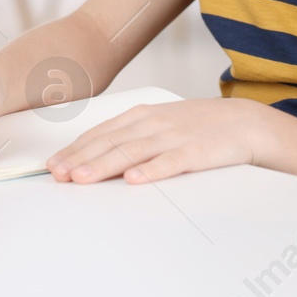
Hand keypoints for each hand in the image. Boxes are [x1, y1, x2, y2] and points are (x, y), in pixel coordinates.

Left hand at [47, 98, 277, 183]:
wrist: (244, 122)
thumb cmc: (196, 127)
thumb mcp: (158, 125)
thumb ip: (130, 138)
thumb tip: (95, 158)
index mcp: (140, 116)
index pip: (100, 134)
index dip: (74, 149)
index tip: (53, 165)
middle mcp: (152, 123)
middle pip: (110, 142)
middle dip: (80, 159)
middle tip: (57, 174)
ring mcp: (173, 136)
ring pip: (132, 151)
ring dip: (104, 165)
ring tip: (82, 178)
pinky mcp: (196, 151)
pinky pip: (170, 162)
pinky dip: (151, 170)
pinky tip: (134, 180)